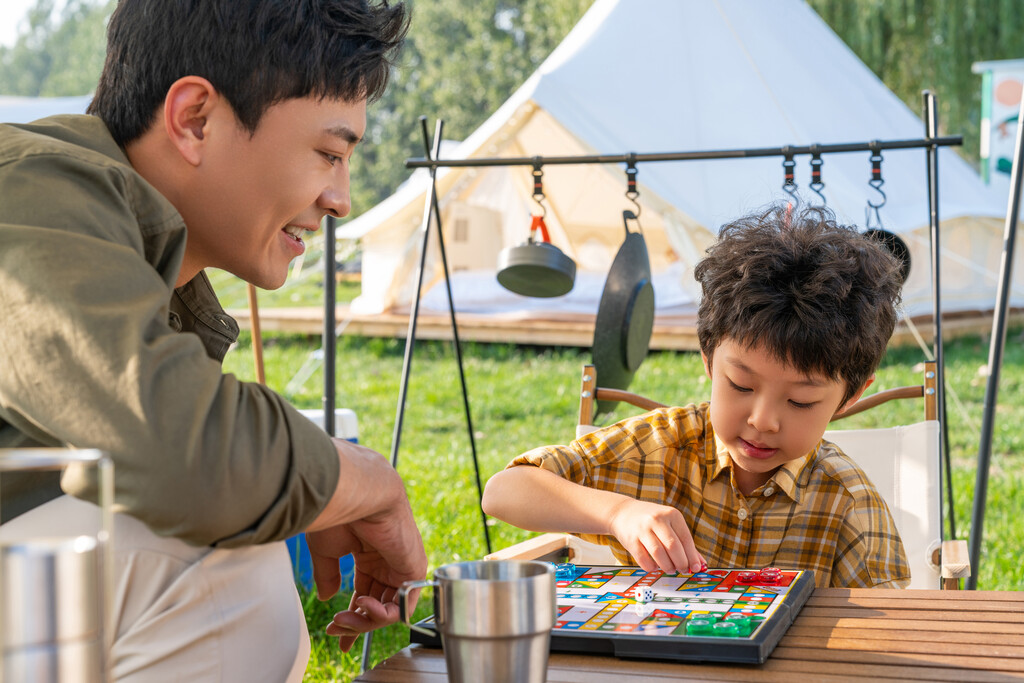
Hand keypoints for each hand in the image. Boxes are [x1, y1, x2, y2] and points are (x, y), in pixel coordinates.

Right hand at [307, 497, 426, 651]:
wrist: (359, 494)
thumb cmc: (342, 513)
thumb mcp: (328, 551)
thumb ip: (329, 576)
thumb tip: (326, 597)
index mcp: (370, 555)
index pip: (365, 593)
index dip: (352, 616)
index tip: (334, 632)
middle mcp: (388, 562)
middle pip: (377, 606)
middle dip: (355, 624)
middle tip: (335, 629)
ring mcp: (402, 566)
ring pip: (390, 610)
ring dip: (365, 622)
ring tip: (343, 620)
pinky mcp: (414, 568)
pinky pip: (403, 603)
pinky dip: (382, 614)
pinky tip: (363, 606)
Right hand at [608, 498, 704, 573]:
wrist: (623, 512)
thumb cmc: (651, 521)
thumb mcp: (670, 524)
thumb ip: (685, 543)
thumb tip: (700, 565)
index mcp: (671, 514)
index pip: (686, 539)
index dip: (692, 556)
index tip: (695, 568)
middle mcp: (657, 519)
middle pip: (673, 547)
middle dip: (680, 563)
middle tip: (682, 570)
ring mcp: (642, 529)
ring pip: (658, 554)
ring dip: (667, 566)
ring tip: (669, 569)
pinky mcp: (631, 540)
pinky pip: (643, 559)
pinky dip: (651, 567)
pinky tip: (654, 566)